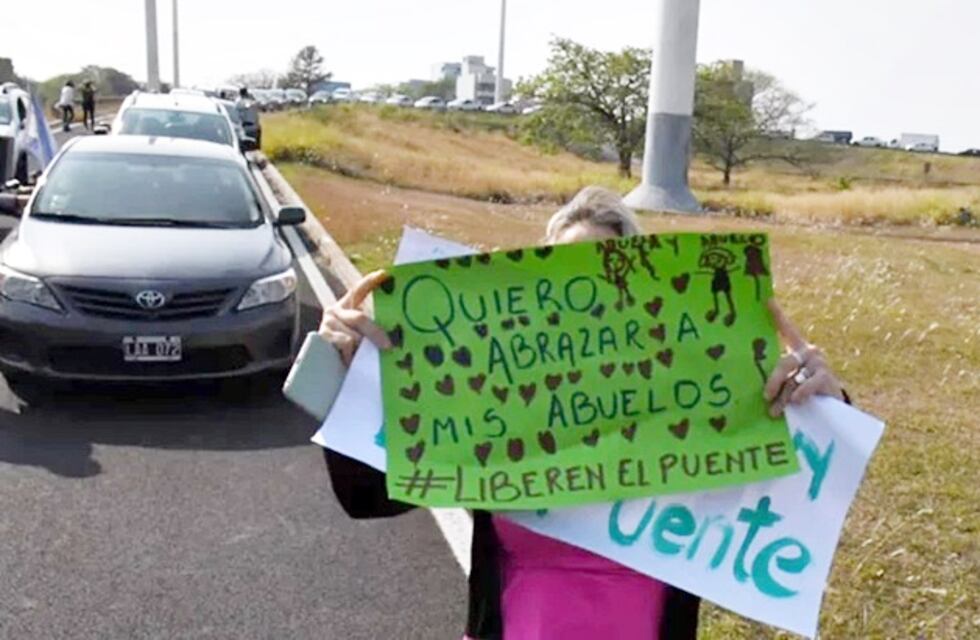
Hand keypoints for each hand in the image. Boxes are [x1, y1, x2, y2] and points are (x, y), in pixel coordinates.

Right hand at [319, 270, 391, 365]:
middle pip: (359, 318)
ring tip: (363, 357)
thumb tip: (394, 336)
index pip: (359, 289)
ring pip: (352, 336)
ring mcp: (327, 323)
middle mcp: (335, 311)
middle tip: (388, 346)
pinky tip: (350, 360)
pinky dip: (349, 355)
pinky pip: (343, 345)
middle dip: (375, 333)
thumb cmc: (351, 350)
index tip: (384, 274)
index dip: (370, 281)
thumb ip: (372, 329)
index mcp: (347, 305)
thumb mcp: (362, 335)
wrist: (324, 367)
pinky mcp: (321, 337)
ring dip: (360, 349)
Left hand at [764, 299, 844, 416]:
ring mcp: (818, 363)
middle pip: (785, 362)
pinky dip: (801, 394)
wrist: (833, 408)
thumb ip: (779, 380)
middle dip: (774, 380)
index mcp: (797, 349)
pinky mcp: (826, 376)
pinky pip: (808, 384)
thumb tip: (761, 392)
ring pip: (794, 379)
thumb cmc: (803, 393)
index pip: (786, 329)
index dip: (777, 315)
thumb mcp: (790, 383)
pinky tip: (796, 401)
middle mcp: (808, 352)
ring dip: (784, 397)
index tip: (766, 300)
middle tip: (765, 396)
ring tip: (775, 411)